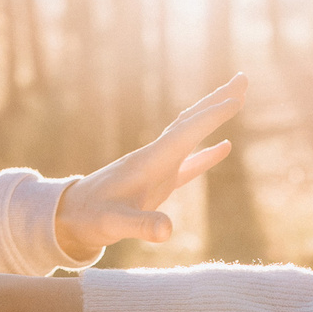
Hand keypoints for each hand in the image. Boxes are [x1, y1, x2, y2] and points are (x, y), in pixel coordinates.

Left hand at [53, 75, 248, 258]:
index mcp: (148, 162)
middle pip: (190, 122)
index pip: (186, 133)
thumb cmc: (90, 218)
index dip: (212, 116)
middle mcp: (155, 157)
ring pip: (190, 135)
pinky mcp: (157, 182)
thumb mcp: (114, 225)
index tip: (236, 98)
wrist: (69, 216)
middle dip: (217, 101)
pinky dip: (207, 153)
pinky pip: (188, 162)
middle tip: (244, 79)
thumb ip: (140, 226)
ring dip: (213, 116)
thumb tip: (167, 231)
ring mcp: (157, 168)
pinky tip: (225, 147)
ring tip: (237, 98)